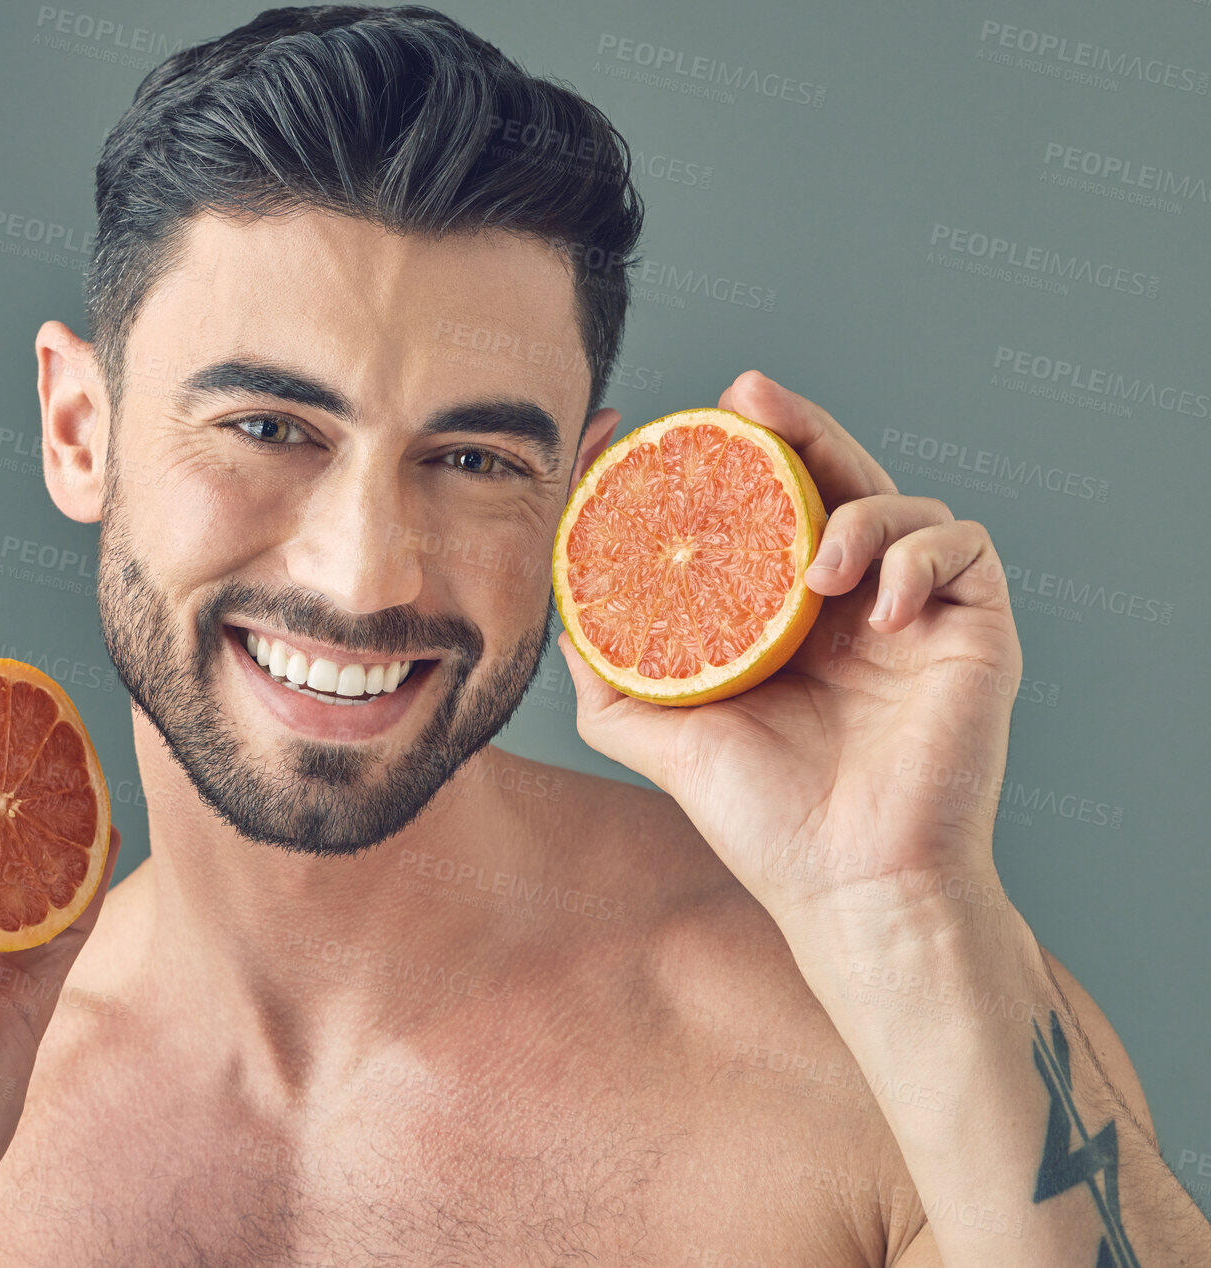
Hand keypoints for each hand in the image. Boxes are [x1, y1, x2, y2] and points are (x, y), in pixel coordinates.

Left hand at [558, 371, 1020, 938]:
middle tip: (748, 397)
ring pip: (901, 502)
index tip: (671, 428)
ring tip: (820, 570)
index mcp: (785, 621)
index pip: (762, 513)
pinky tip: (877, 609)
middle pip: (831, 481)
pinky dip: (919, 557)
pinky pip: (963, 548)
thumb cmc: (766, 823)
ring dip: (859, 512)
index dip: (729, 461)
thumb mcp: (665, 738)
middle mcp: (849, 607)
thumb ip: (612, 679)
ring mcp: (913, 614)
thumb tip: (566, 621)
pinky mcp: (973, 630)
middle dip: (795, 425)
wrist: (851, 886)